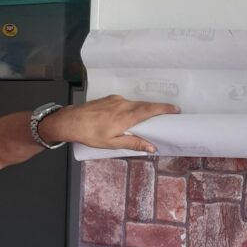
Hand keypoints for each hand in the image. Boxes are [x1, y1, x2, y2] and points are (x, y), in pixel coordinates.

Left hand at [40, 95, 177, 153]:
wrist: (70, 121)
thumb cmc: (91, 134)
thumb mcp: (113, 143)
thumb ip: (134, 143)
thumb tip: (152, 147)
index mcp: (126, 116)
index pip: (151, 110)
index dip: (165, 108)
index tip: (176, 109)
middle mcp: (123, 104)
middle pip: (146, 105)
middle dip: (158, 109)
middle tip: (169, 114)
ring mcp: (116, 100)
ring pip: (135, 104)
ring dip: (144, 109)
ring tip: (149, 118)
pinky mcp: (109, 99)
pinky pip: (126, 102)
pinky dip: (132, 108)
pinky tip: (130, 116)